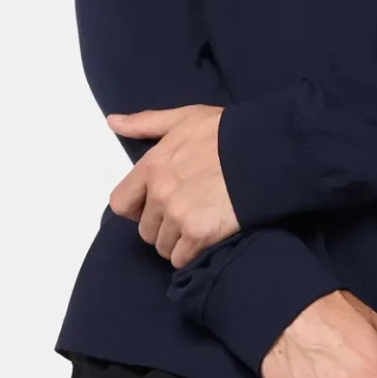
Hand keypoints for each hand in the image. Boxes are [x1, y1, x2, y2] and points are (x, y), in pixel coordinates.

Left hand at [105, 105, 237, 265]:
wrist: (263, 151)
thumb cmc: (226, 132)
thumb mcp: (184, 119)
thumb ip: (146, 123)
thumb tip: (113, 122)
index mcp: (152, 166)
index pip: (121, 203)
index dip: (136, 209)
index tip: (154, 206)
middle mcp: (159, 193)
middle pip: (145, 230)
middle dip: (162, 228)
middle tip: (186, 217)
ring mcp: (178, 216)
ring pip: (163, 247)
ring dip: (178, 243)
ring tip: (199, 227)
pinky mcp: (200, 234)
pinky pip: (182, 258)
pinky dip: (192, 254)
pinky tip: (207, 239)